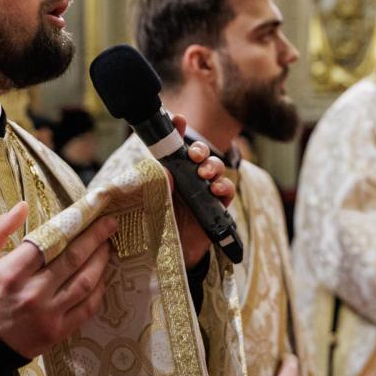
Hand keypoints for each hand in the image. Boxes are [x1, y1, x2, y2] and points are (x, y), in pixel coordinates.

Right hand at [0, 201, 118, 358]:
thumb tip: (23, 206)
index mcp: (11, 272)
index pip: (51, 240)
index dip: (75, 221)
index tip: (93, 208)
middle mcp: (33, 293)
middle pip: (74, 258)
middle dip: (97, 237)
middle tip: (111, 224)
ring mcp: (48, 315)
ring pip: (85, 282)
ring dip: (101, 262)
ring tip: (108, 246)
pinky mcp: (57, 332)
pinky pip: (87, 308)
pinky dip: (99, 290)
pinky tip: (102, 276)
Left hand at [168, 113, 235, 267]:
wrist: (169, 256)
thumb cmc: (157, 226)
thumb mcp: (149, 203)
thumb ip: (154, 185)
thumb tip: (165, 168)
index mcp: (171, 173)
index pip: (175, 147)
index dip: (178, 130)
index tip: (178, 120)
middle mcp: (189, 179)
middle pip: (200, 153)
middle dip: (199, 149)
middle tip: (193, 156)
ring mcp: (205, 192)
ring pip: (216, 167)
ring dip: (212, 166)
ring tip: (204, 175)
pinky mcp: (217, 207)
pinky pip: (227, 191)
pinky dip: (224, 186)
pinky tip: (216, 190)